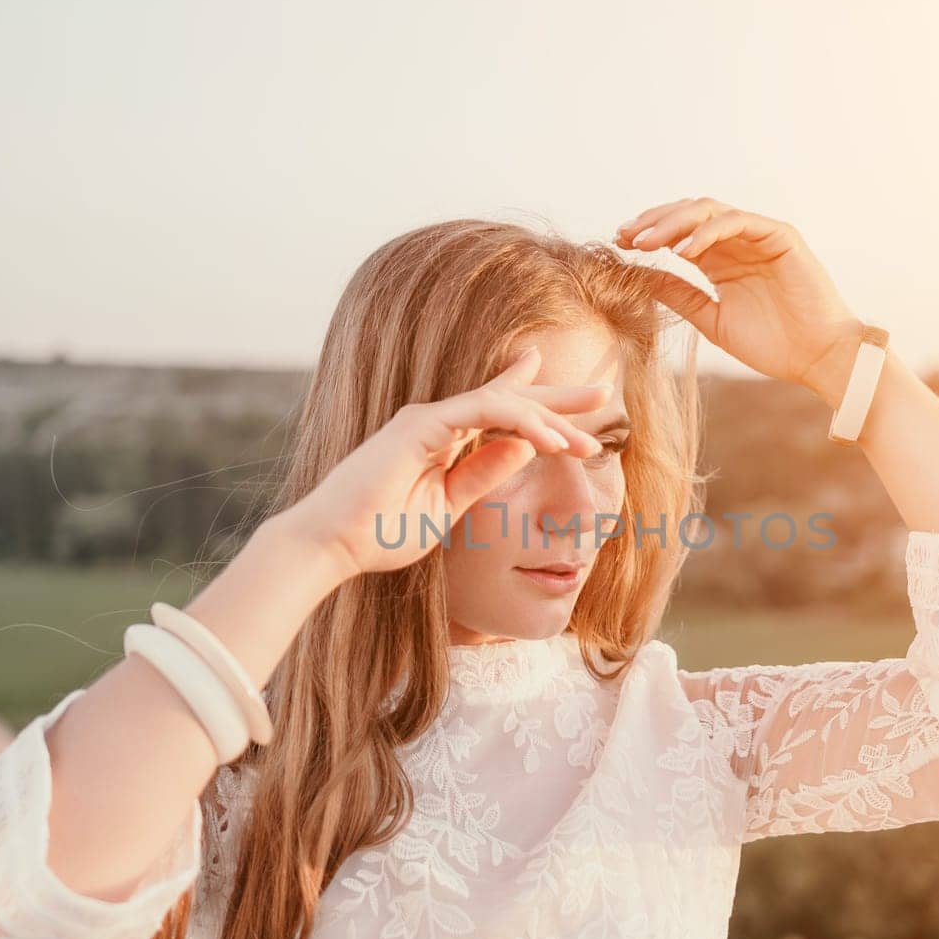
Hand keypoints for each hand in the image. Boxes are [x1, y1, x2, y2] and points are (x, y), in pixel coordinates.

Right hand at [278, 348, 609, 576]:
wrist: (335, 545)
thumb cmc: (382, 533)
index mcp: (443, 439)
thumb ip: (484, 476)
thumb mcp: (449, 507)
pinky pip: (484, 411)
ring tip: (586, 441)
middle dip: (558, 397)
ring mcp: (428, 418)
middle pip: (509, 397)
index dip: (537, 402)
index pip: (498, 411)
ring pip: (504, 403)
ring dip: (550, 418)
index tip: (576, 402)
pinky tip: (552, 440)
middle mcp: (437, 420)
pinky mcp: (421, 424)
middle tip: (603, 393)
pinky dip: (522, 423)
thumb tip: (525, 448)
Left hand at [613, 197, 868, 398]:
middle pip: (687, 215)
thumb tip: (639, 278)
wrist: (817, 358)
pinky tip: (681, 252)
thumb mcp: (711, 320)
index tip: (618, 245)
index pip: (677, 234)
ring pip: (708, 211)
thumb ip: (679, 296)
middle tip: (624, 237)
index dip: (647, 235)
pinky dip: (706, 232)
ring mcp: (759, 235)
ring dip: (673, 223)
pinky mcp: (780, 236)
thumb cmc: (772, 345)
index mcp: (721, 260)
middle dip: (653, 223)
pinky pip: (737, 222)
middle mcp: (738, 242)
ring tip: (646, 242)